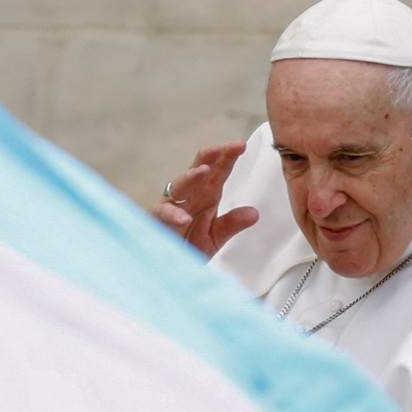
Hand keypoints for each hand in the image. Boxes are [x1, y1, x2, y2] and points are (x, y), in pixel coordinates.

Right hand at [149, 141, 258, 257]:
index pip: (219, 171)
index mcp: (207, 194)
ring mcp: (172, 205)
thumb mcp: (216, 236)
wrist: (169, 266)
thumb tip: (254, 213)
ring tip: (202, 170)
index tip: (240, 145)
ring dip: (191, 177)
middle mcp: (190, 196)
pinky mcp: (157, 219)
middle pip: (198, 170)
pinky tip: (185, 218)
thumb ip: (232, 224)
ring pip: (180, 186)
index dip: (228, 157)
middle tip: (218, 148)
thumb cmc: (189, 246)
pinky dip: (174, 214)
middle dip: (208, 157)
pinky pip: (164, 213)